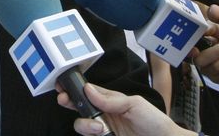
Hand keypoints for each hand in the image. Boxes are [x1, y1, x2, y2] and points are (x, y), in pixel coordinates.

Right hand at [56, 83, 190, 135]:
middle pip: (80, 107)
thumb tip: (89, 90)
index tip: (64, 88)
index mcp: (111, 100)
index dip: (75, 89)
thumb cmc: (155, 122)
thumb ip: (111, 99)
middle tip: (65, 100)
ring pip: (81, 124)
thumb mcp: (135, 104)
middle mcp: (104, 114)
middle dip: (70, 102)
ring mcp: (103, 129)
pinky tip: (100, 133)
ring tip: (98, 128)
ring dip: (85, 124)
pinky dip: (89, 134)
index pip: (88, 91)